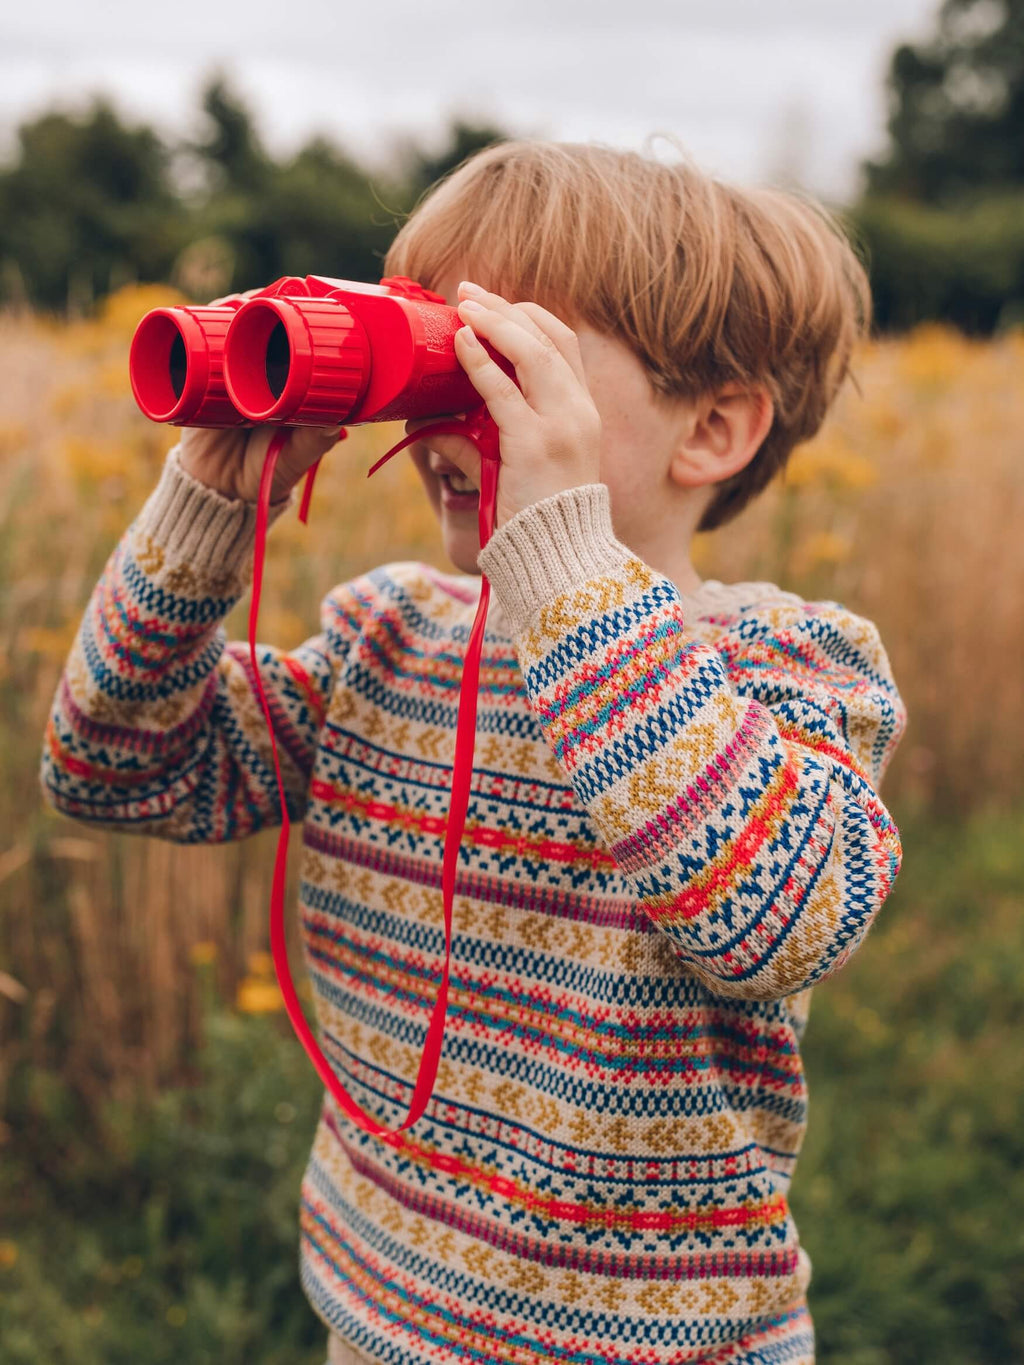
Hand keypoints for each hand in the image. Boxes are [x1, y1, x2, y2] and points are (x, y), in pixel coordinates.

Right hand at [176, 289, 343, 503]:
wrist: (219, 492)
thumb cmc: (264, 475)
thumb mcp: (293, 460)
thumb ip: (312, 445)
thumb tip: (336, 426)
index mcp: (288, 385)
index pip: (294, 343)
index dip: (298, 319)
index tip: (306, 301)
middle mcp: (258, 373)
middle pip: (261, 328)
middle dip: (265, 305)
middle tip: (272, 294)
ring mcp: (226, 374)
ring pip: (229, 331)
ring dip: (233, 310)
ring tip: (242, 302)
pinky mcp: (196, 381)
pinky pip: (194, 350)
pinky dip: (197, 328)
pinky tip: (208, 314)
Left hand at [404, 281, 601, 530]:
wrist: (560, 558)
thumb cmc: (539, 519)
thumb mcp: (517, 469)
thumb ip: (480, 441)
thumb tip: (431, 423)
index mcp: (583, 413)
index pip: (564, 345)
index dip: (529, 318)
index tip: (495, 306)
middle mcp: (578, 412)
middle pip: (549, 337)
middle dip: (506, 308)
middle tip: (469, 292)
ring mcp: (561, 425)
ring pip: (532, 352)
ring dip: (494, 322)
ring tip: (463, 305)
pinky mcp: (534, 443)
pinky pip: (503, 390)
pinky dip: (480, 360)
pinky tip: (462, 342)